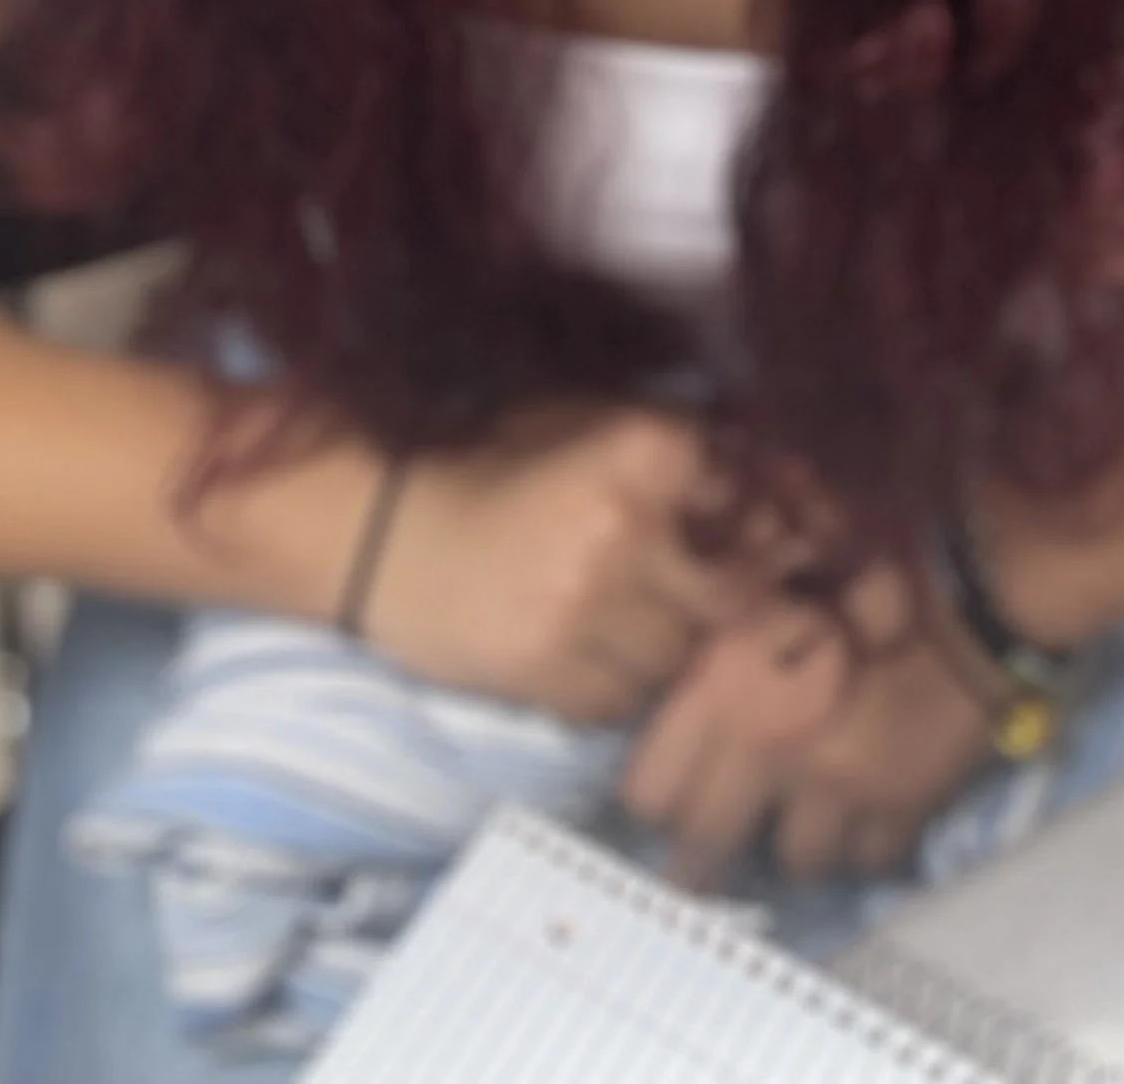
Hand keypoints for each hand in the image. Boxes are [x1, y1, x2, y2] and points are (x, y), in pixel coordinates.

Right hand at [357, 405, 764, 726]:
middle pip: (726, 594)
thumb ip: (659, 442)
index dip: (737, 525)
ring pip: (675, 657)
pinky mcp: (549, 672)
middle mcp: (626, 525)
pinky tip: (579, 659)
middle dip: (709, 601)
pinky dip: (609, 690)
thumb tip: (745, 470)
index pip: (737, 499)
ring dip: (657, 650)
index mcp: (638, 449)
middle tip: (675, 596)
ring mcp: (589, 606)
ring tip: (617, 627)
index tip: (718, 537)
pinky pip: (620, 703)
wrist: (378, 532)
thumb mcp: (574, 420)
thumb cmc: (483, 464)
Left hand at [625, 565, 995, 886]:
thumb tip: (672, 703)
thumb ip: (716, 656)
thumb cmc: (864, 573)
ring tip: (803, 818)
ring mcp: (836, 788)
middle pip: (704, 846)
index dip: (653, 800)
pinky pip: (865, 860)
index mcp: (728, 687)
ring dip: (795, 843)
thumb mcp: (769, 595)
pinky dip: (862, 845)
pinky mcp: (898, 810)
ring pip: (791, 860)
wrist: (971, 593)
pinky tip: (864, 812)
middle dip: (702, 852)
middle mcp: (771, 748)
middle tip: (707, 851)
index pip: (649, 790)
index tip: (664, 801)